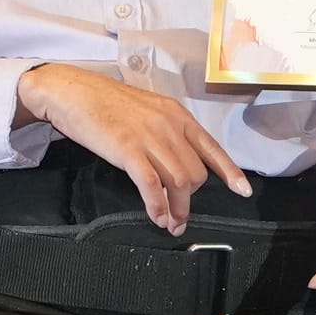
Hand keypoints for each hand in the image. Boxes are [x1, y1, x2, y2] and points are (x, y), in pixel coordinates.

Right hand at [20, 61, 249, 231]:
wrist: (72, 91)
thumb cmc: (105, 103)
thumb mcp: (147, 111)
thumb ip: (166, 132)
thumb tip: (177, 162)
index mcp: (176, 114)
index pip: (212, 147)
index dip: (229, 171)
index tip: (242, 190)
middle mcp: (169, 124)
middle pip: (196, 172)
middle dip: (191, 199)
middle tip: (180, 215)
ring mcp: (149, 136)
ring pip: (179, 181)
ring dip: (178, 208)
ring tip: (171, 222)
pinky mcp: (128, 149)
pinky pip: (152, 185)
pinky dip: (158, 206)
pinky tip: (157, 216)